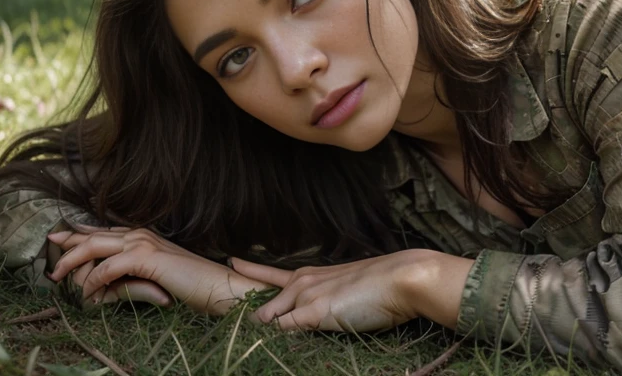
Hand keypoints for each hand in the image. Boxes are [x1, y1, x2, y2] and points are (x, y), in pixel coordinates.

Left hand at [48, 226, 268, 314]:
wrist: (216, 286)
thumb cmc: (191, 285)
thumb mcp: (156, 276)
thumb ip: (133, 274)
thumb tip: (110, 283)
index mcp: (144, 236)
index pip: (105, 232)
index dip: (80, 234)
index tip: (61, 237)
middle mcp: (140, 234)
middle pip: (94, 234)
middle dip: (69, 241)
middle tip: (50, 246)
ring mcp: (143, 243)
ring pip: (95, 247)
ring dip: (73, 262)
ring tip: (58, 276)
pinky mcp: (145, 258)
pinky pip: (108, 267)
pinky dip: (94, 281)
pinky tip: (88, 293)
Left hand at [230, 250, 437, 331]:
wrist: (403, 278)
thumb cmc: (382, 286)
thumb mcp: (346, 291)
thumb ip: (326, 301)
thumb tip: (319, 317)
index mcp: (307, 275)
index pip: (265, 278)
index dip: (245, 278)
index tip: (226, 272)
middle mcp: (300, 282)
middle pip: (259, 305)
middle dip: (241, 319)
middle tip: (217, 325)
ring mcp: (305, 295)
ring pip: (266, 319)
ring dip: (256, 333)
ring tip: (233, 349)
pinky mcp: (314, 312)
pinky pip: (283, 330)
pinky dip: (273, 341)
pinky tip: (261, 349)